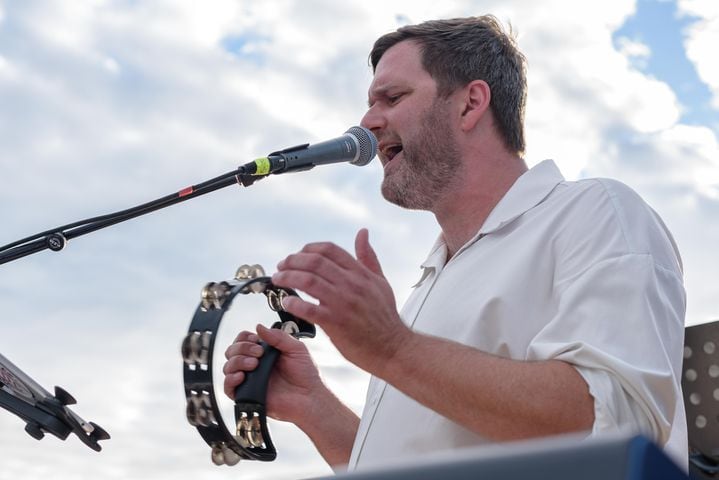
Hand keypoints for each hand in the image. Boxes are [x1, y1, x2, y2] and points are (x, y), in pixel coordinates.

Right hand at [223, 325, 323, 423]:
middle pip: (232, 351)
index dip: (245, 338)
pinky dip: (230, 379)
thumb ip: (278, 336)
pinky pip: (228, 387)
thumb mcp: (296, 348)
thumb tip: (259, 327)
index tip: (256, 340)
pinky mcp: (247, 395)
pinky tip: (242, 376)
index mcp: (264, 353)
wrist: (309, 397)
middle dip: (242, 348)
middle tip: (258, 353)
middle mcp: (254, 365)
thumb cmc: (306, 375)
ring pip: (228, 366)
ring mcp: (249, 380)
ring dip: (238, 361)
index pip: (242, 340)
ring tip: (254, 364)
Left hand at [271, 228, 411, 375]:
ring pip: (308, 281)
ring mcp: (343, 303)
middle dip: (292, 261)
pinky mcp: (336, 323)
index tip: (297, 255)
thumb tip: (362, 233)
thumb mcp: (380, 282)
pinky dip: (294, 304)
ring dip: (288, 278)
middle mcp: (351, 284)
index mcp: (360, 273)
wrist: (393, 347)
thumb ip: (368, 257)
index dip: (308, 249)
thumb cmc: (385, 317)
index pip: (329, 250)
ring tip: (278, 280)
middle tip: (281, 267)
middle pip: (314, 262)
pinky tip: (286, 303)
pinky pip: (309, 309)